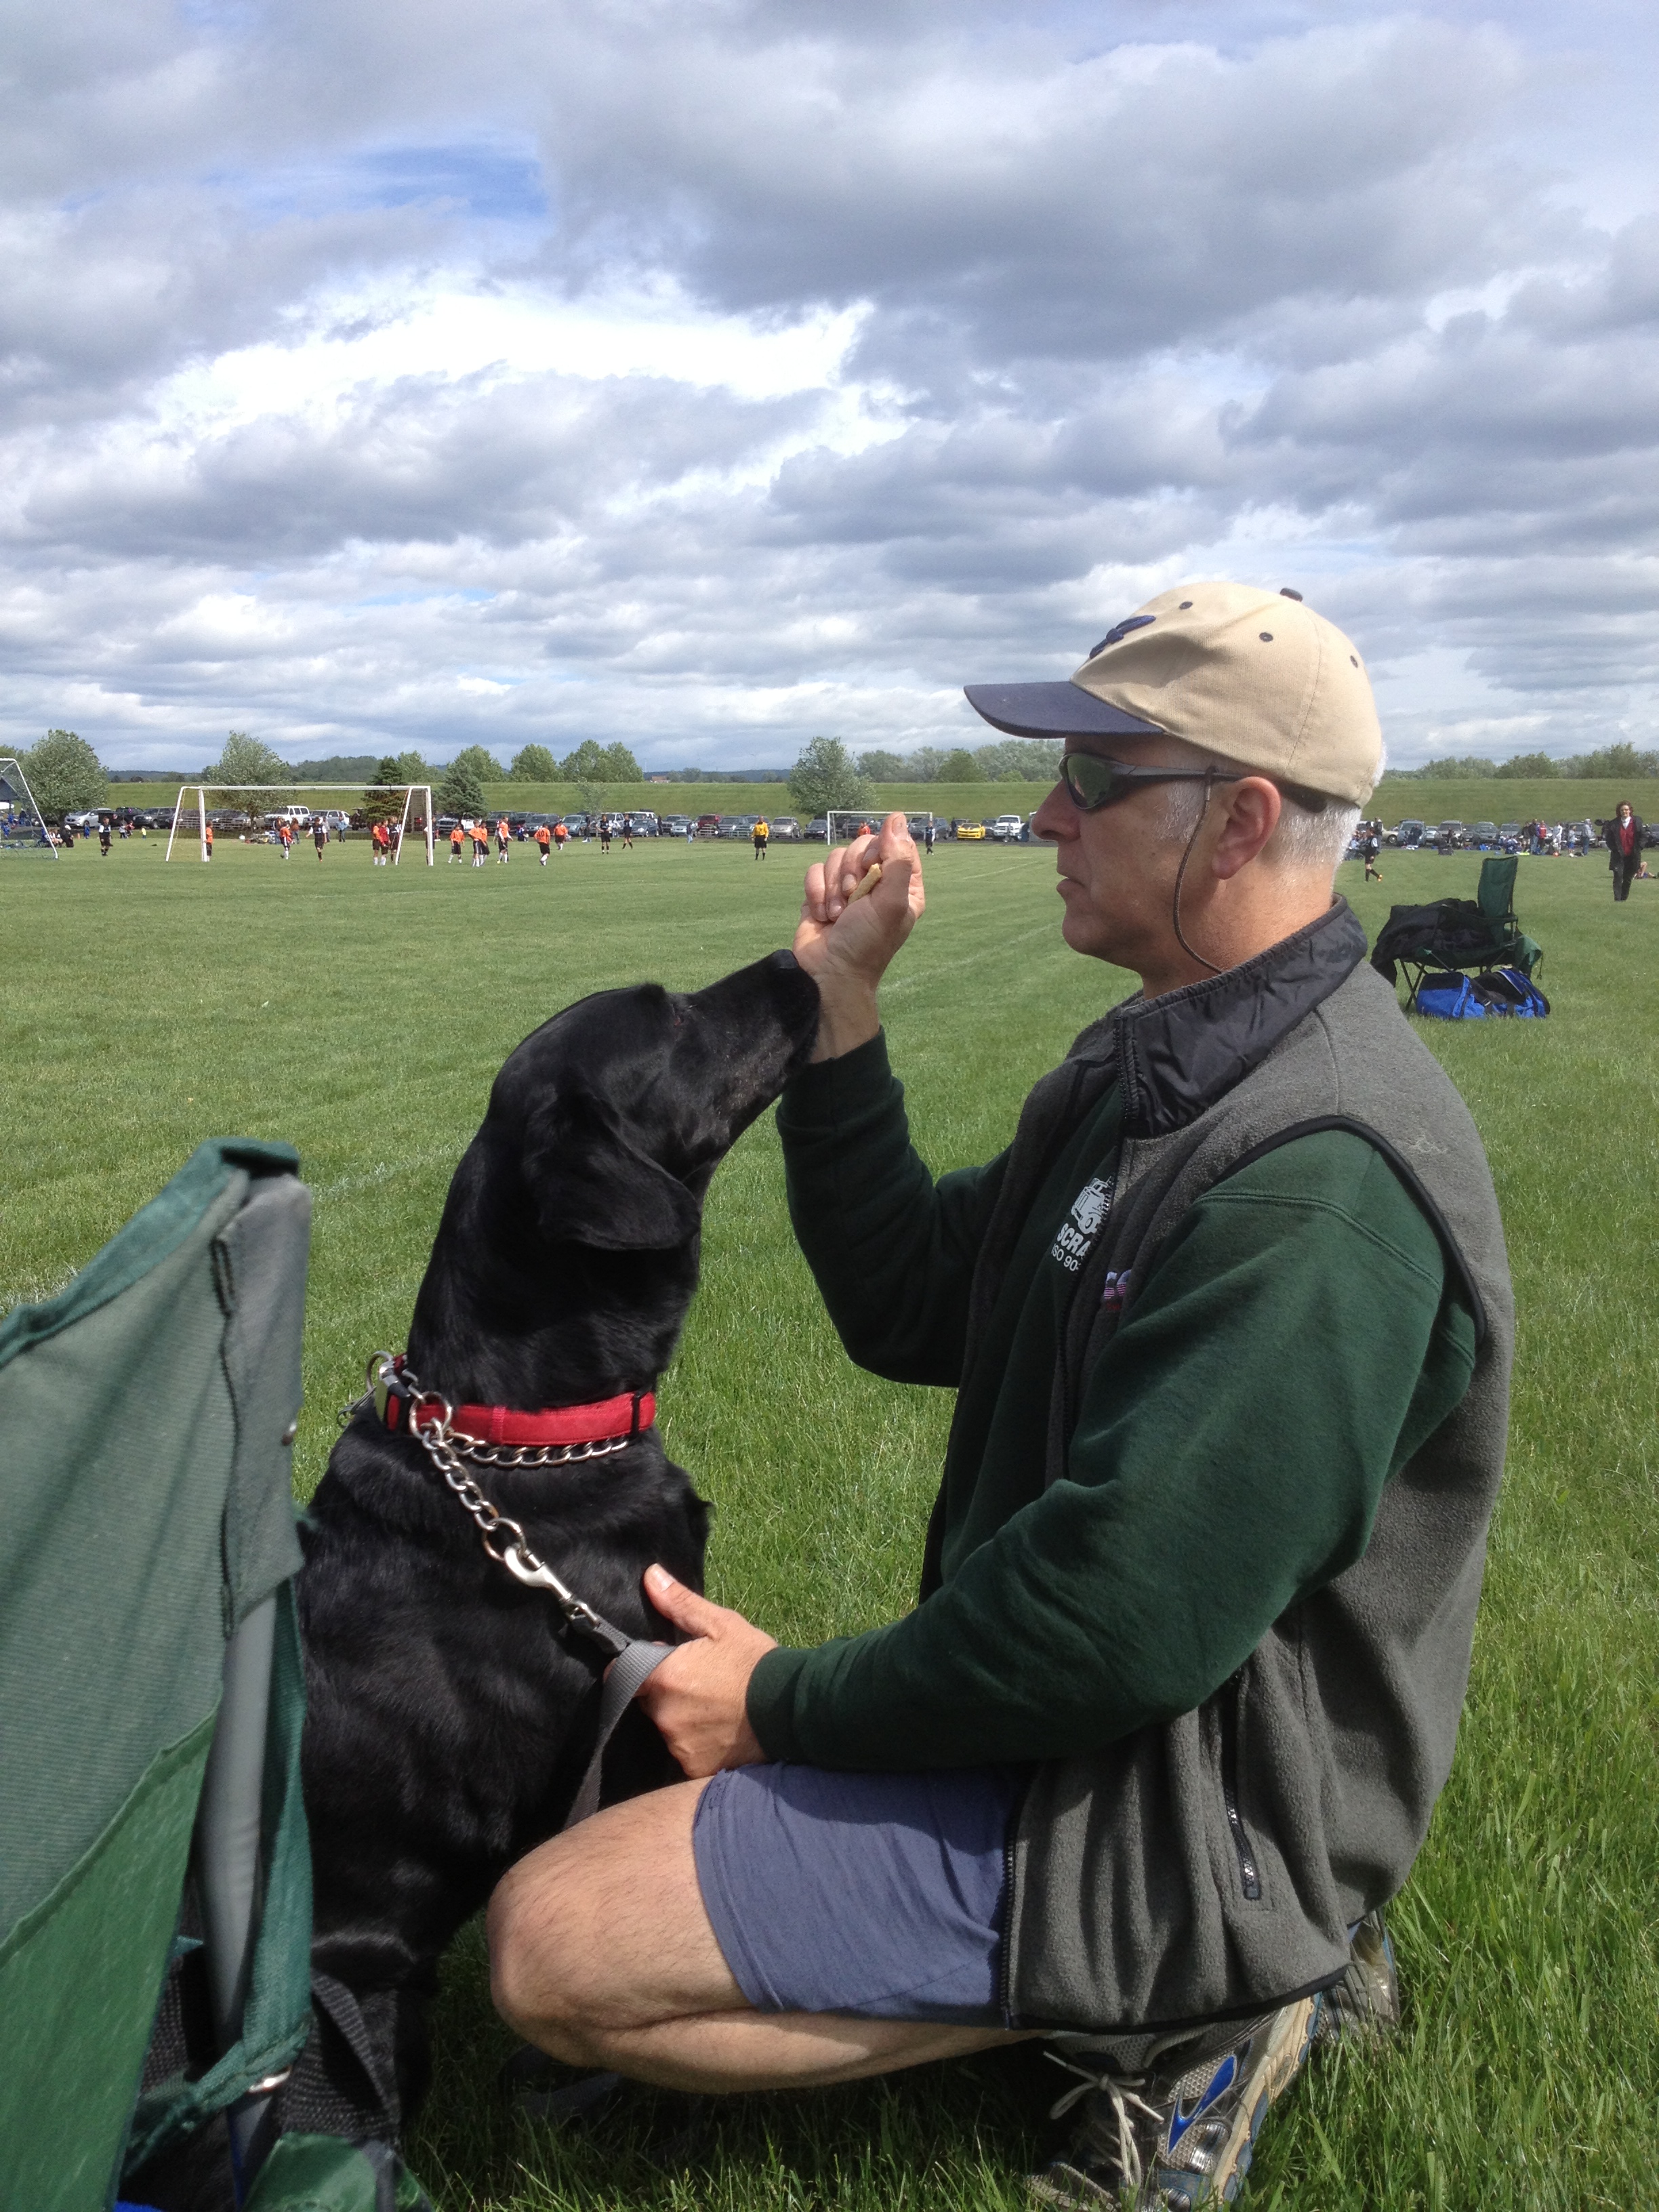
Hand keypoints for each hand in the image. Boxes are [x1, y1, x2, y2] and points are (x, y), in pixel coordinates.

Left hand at [632, 1564, 776, 1775]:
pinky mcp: (694, 1765)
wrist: (791, 1709)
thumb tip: (650, 1577)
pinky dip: (697, 1742)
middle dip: (665, 1690)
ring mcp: (679, 1744)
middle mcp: (664, 1714)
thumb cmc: (755, 1662)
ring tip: (715, 1706)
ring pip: (668, 1726)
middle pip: (648, 1700)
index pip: (624, 1672)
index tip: (659, 1662)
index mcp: (664, 1676)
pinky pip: (685, 1751)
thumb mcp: (722, 1625)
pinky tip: (721, 1729)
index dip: (638, 1665)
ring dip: (681, 1717)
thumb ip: (680, 1604)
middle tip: (699, 1681)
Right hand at [793, 812, 924, 1058]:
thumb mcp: (892, 903)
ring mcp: (846, 887)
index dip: (879, 852)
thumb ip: (898, 859)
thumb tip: (896, 817)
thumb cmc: (867, 943)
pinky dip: (815, 892)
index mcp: (902, 885)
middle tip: (852, 899)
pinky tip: (822, 915)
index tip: (873, 872)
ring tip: (837, 915)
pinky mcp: (821, 893)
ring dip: (832, 888)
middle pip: (861, 846)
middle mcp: (876, 883)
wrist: (830, 973)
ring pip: (836, 857)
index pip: (895, 844)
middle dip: (852, 872)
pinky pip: (815, 871)